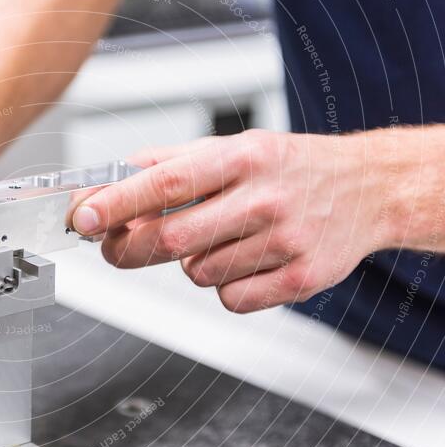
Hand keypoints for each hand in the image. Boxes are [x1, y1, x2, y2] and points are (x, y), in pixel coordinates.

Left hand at [70, 129, 388, 311]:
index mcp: (240, 158)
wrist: (366, 188)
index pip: (166, 183)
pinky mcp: (301, 279)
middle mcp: (263, 197)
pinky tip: (248, 261)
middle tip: (117, 245)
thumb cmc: (288, 168)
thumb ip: (168, 163)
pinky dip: (226, 285)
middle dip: (130, 249)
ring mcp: (285, 241)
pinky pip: (231, 299)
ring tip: (222, 239)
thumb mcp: (231, 147)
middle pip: (171, 240)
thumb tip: (109, 181)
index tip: (79, 216)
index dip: (116, 203)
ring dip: (191, 263)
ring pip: (196, 274)